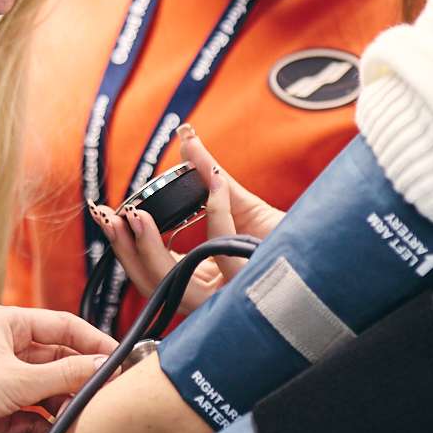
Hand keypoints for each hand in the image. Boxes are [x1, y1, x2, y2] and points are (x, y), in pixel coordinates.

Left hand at [0, 305, 114, 432]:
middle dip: (82, 375)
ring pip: (46, 389)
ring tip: (84, 415)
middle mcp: (4, 349)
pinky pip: (30, 415)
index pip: (64, 326)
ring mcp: (0, 381)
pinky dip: (44, 422)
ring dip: (64, 402)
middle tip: (109, 392)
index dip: (94, 342)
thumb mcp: (17, 378)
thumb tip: (103, 366)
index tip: (121, 359)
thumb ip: (64, 374)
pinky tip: (56, 431)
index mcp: (7, 324)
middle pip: (58, 358)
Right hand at [96, 124, 282, 310]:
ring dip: (151, 246)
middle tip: (112, 216)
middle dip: (126, 249)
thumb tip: (185, 135)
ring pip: (176, 280)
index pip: (148, 272)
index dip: (123, 246)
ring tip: (139, 213)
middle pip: (151, 283)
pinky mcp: (251, 284)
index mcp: (196, 281)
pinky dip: (216, 212)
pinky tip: (216, 185)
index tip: (106, 215)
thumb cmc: (282, 231)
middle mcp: (209, 297)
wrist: (327, 239)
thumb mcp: (236, 202)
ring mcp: (227, 296)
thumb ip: (205, 173)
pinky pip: (223, 250)